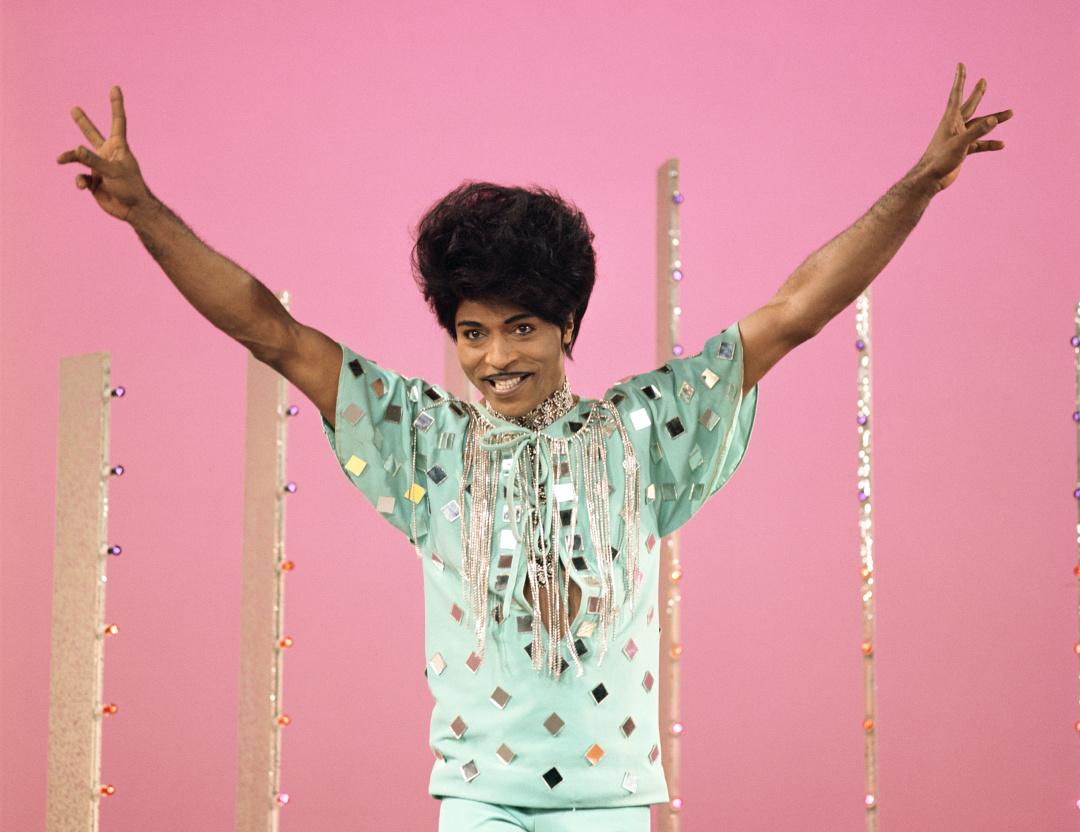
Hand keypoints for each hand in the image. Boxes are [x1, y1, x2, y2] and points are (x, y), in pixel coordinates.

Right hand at [56, 86, 150, 221]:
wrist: (132, 210)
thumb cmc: (130, 187)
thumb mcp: (112, 171)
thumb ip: (93, 160)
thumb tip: (75, 149)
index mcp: (118, 147)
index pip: (117, 121)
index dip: (116, 104)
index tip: (115, 87)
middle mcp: (108, 154)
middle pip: (92, 134)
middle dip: (83, 123)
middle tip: (74, 109)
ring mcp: (99, 168)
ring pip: (79, 157)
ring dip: (70, 157)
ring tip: (60, 159)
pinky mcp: (94, 181)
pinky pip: (80, 177)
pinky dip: (79, 181)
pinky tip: (83, 187)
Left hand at [915, 63, 1012, 192]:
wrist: (930, 181)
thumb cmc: (940, 160)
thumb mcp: (960, 145)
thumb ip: (977, 132)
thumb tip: (993, 120)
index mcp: (950, 120)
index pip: (956, 94)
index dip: (960, 79)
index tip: (960, 65)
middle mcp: (954, 126)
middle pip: (969, 106)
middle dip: (977, 93)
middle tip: (983, 81)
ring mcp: (958, 138)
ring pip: (979, 126)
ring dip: (993, 120)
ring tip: (1010, 113)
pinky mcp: (961, 150)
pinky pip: (979, 144)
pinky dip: (989, 144)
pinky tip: (1001, 145)